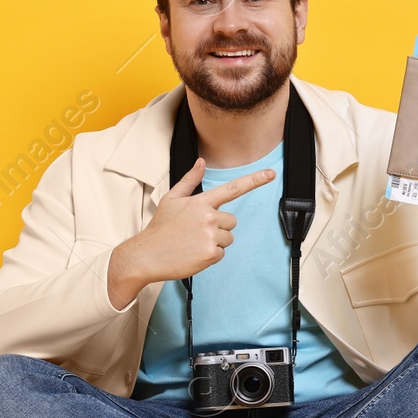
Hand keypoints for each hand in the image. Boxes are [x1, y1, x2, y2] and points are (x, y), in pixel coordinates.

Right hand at [107, 157, 275, 307]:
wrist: (146, 255)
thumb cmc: (160, 227)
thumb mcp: (171, 199)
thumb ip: (190, 180)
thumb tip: (201, 161)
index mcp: (201, 202)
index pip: (233, 188)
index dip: (254, 180)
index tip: (271, 174)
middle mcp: (208, 217)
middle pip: (231, 221)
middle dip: (218, 227)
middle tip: (195, 232)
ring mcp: (210, 236)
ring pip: (228, 238)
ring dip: (215, 242)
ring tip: (192, 243)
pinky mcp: (210, 254)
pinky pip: (221, 253)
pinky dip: (209, 256)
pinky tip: (192, 254)